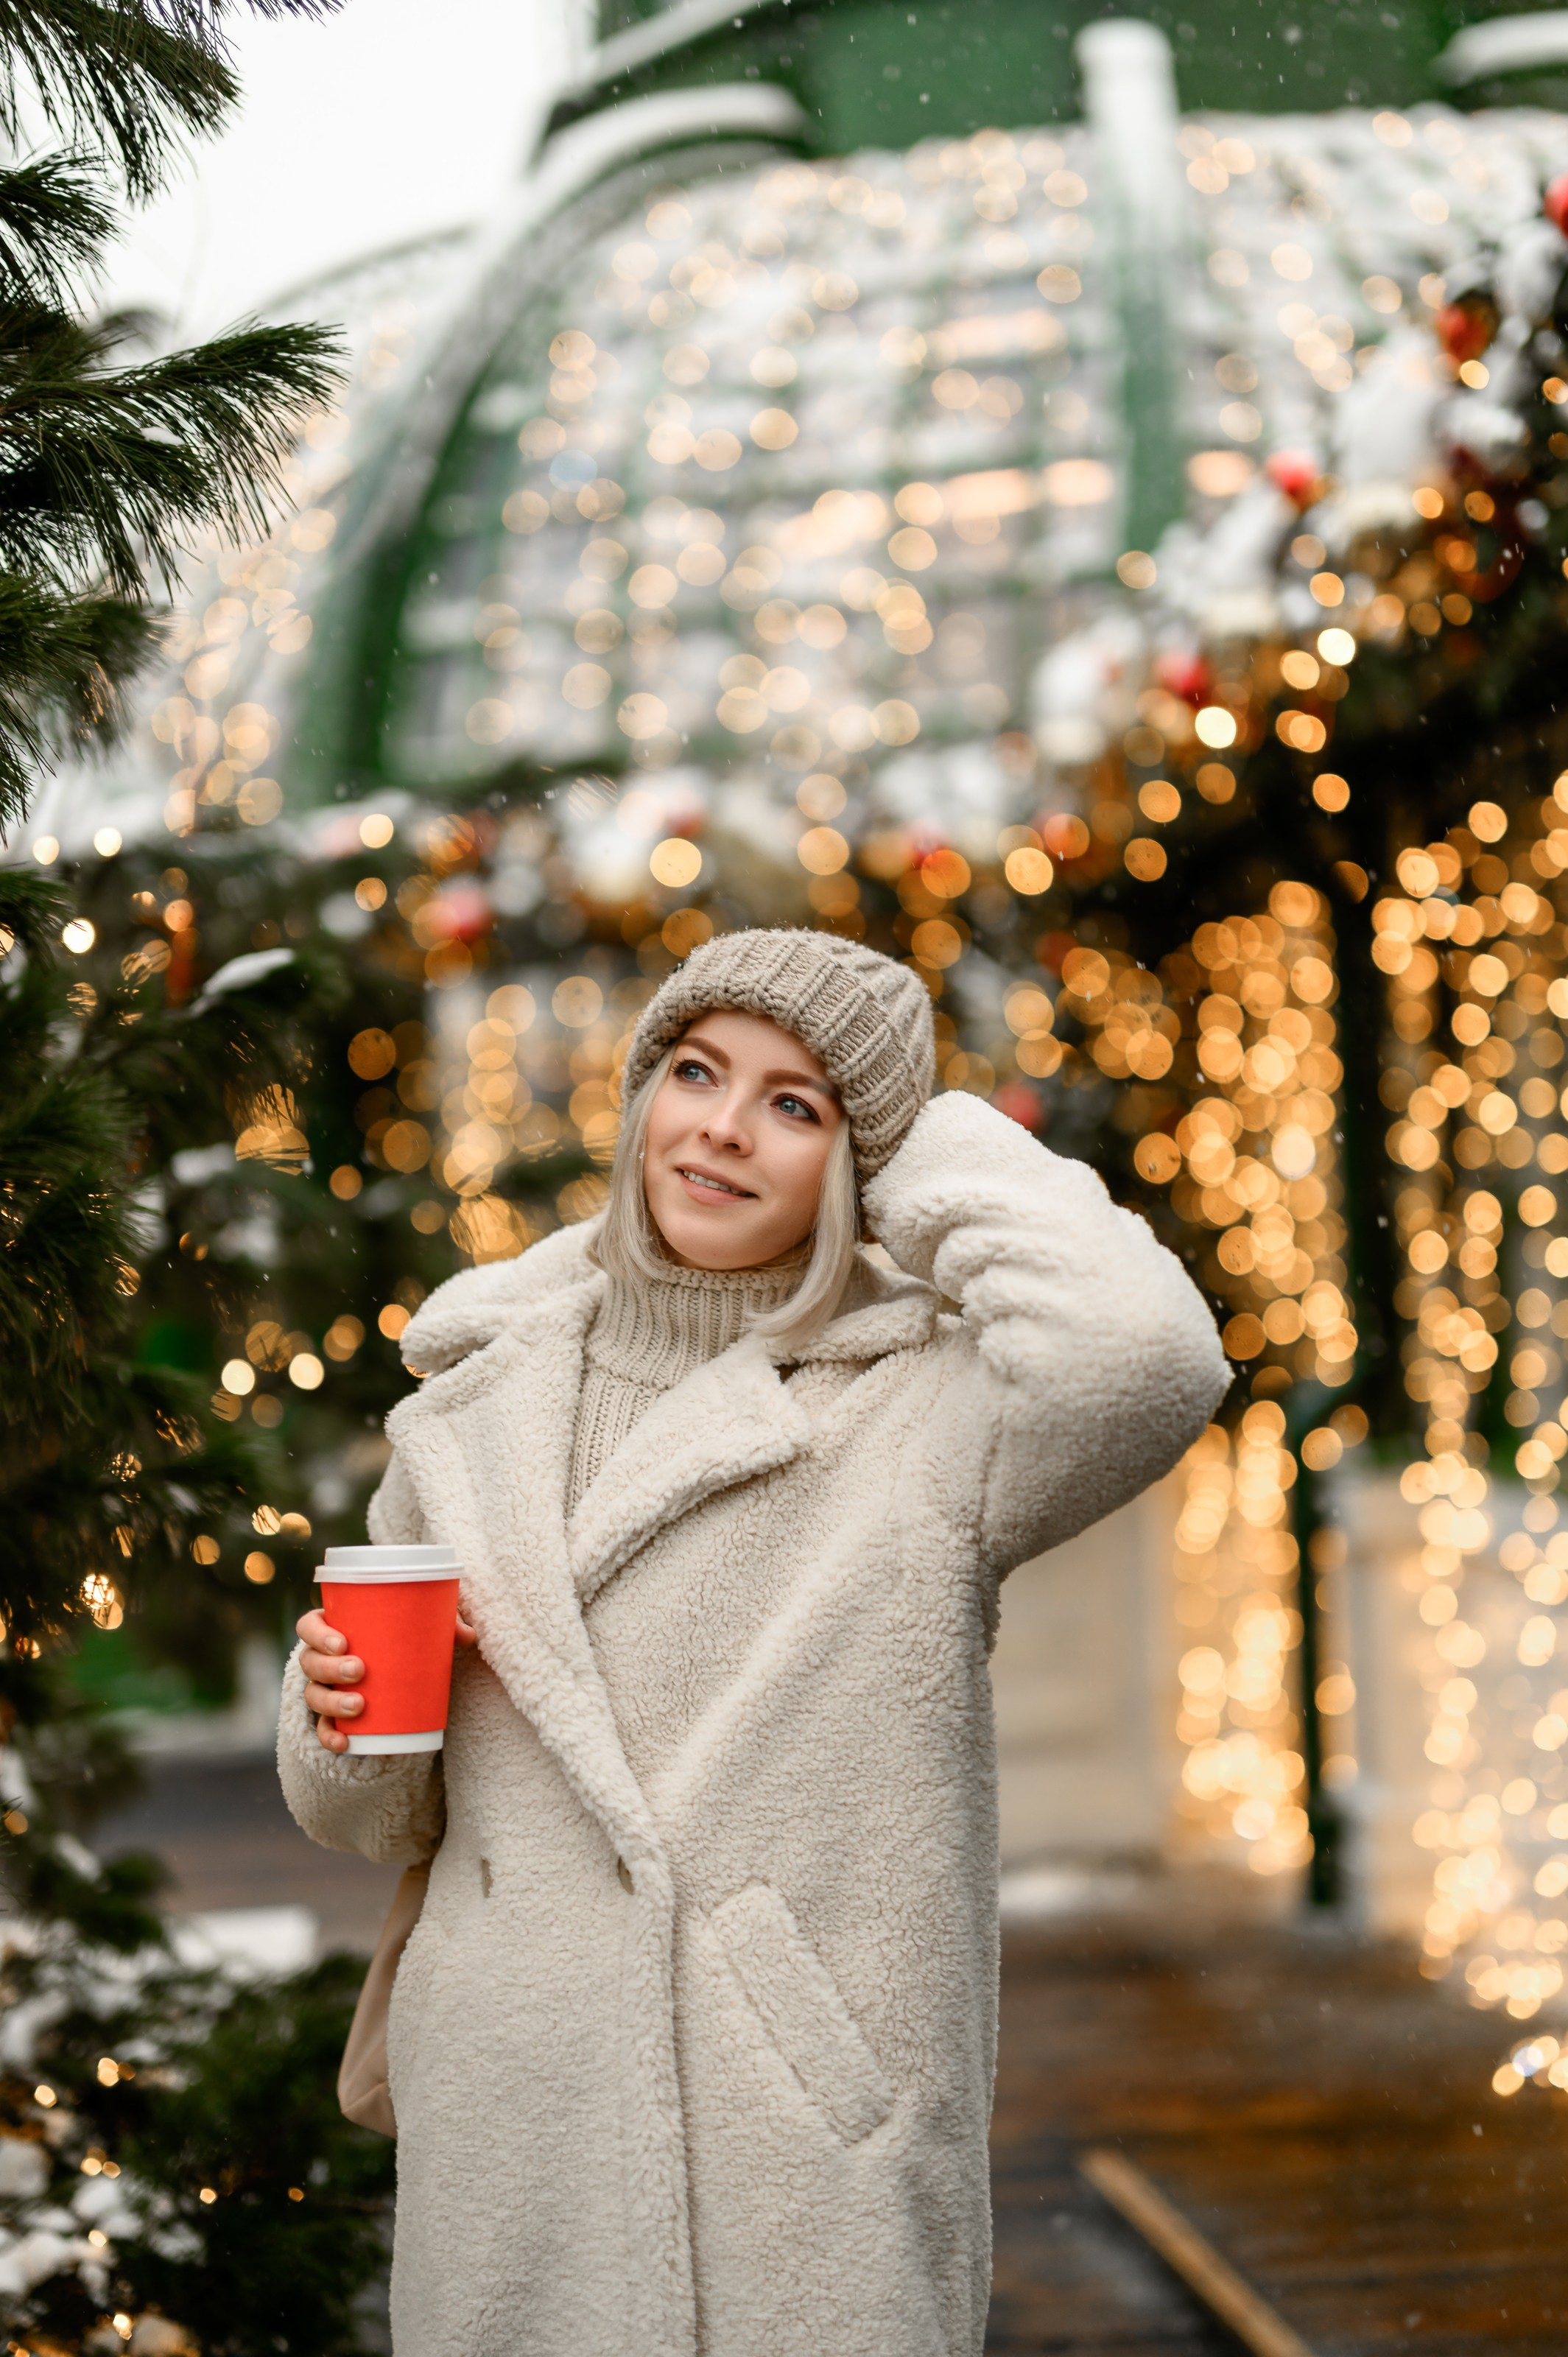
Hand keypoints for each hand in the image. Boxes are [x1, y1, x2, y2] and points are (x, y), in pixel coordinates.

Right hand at [297, 1605, 475, 1753]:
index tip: (343, 1642)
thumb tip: (469, 1636)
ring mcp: (323, 1689)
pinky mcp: (332, 1716)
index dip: (317, 1633)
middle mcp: (320, 1659)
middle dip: (330, 1668)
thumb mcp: (420, 1627)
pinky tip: (344, 1742)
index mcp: (333, 1629)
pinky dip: (330, 1736)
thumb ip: (442, 1624)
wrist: (396, 1677)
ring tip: (359, 1705)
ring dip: (331, 1702)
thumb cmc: (402, 1639)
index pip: (309, 1626)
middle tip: (359, 1670)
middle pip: (310, 1662)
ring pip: (313, 1695)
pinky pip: (323, 1728)